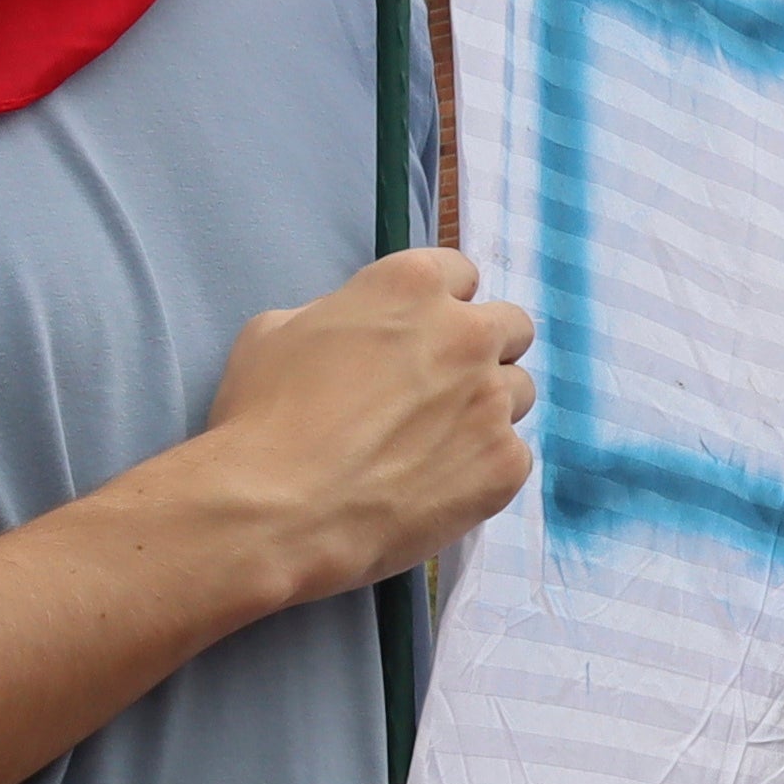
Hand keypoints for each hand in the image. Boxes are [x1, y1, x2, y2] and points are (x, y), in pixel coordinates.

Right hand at [150, 248, 534, 613]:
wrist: (279, 509)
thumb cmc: (265, 416)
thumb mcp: (276, 331)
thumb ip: (338, 315)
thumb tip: (357, 329)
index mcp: (414, 285)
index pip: (460, 274)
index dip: (440, 306)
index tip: (423, 335)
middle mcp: (468, 334)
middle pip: (509, 327)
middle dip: (483, 350)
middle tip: (442, 387)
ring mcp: (494, 400)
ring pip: (519, 392)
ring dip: (488, 408)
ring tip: (437, 443)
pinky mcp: (506, 463)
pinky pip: (513, 455)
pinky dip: (483, 467)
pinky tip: (438, 486)